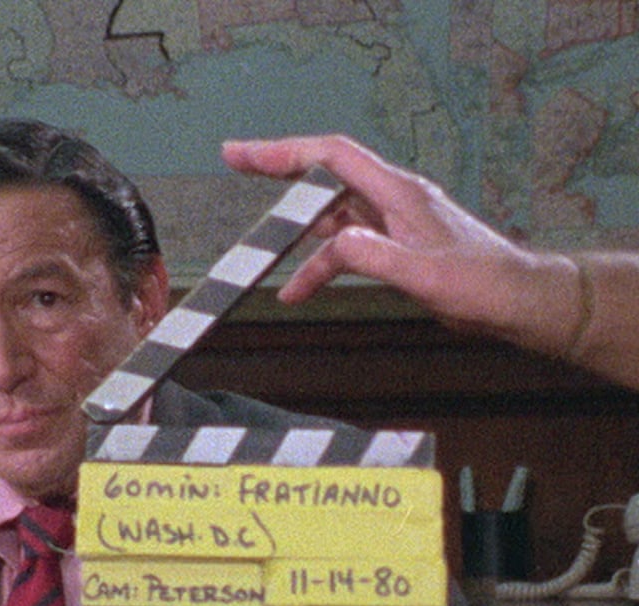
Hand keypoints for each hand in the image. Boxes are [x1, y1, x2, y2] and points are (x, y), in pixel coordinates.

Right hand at [220, 135, 582, 356]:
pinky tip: (298, 288)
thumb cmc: (485, 286)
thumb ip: (375, 257)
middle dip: (279, 171)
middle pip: (324, 174)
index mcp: (400, 194)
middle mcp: (393, 199)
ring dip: (294, 230)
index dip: (284, 151)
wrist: (518, 303)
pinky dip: (318, 264)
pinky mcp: (395, 246)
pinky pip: (345, 247)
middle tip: (238, 164)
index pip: (332, 157)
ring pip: (331, 214)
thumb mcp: (425, 275)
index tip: (244, 154)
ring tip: (259, 247)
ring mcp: (394, 222)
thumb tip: (332, 242)